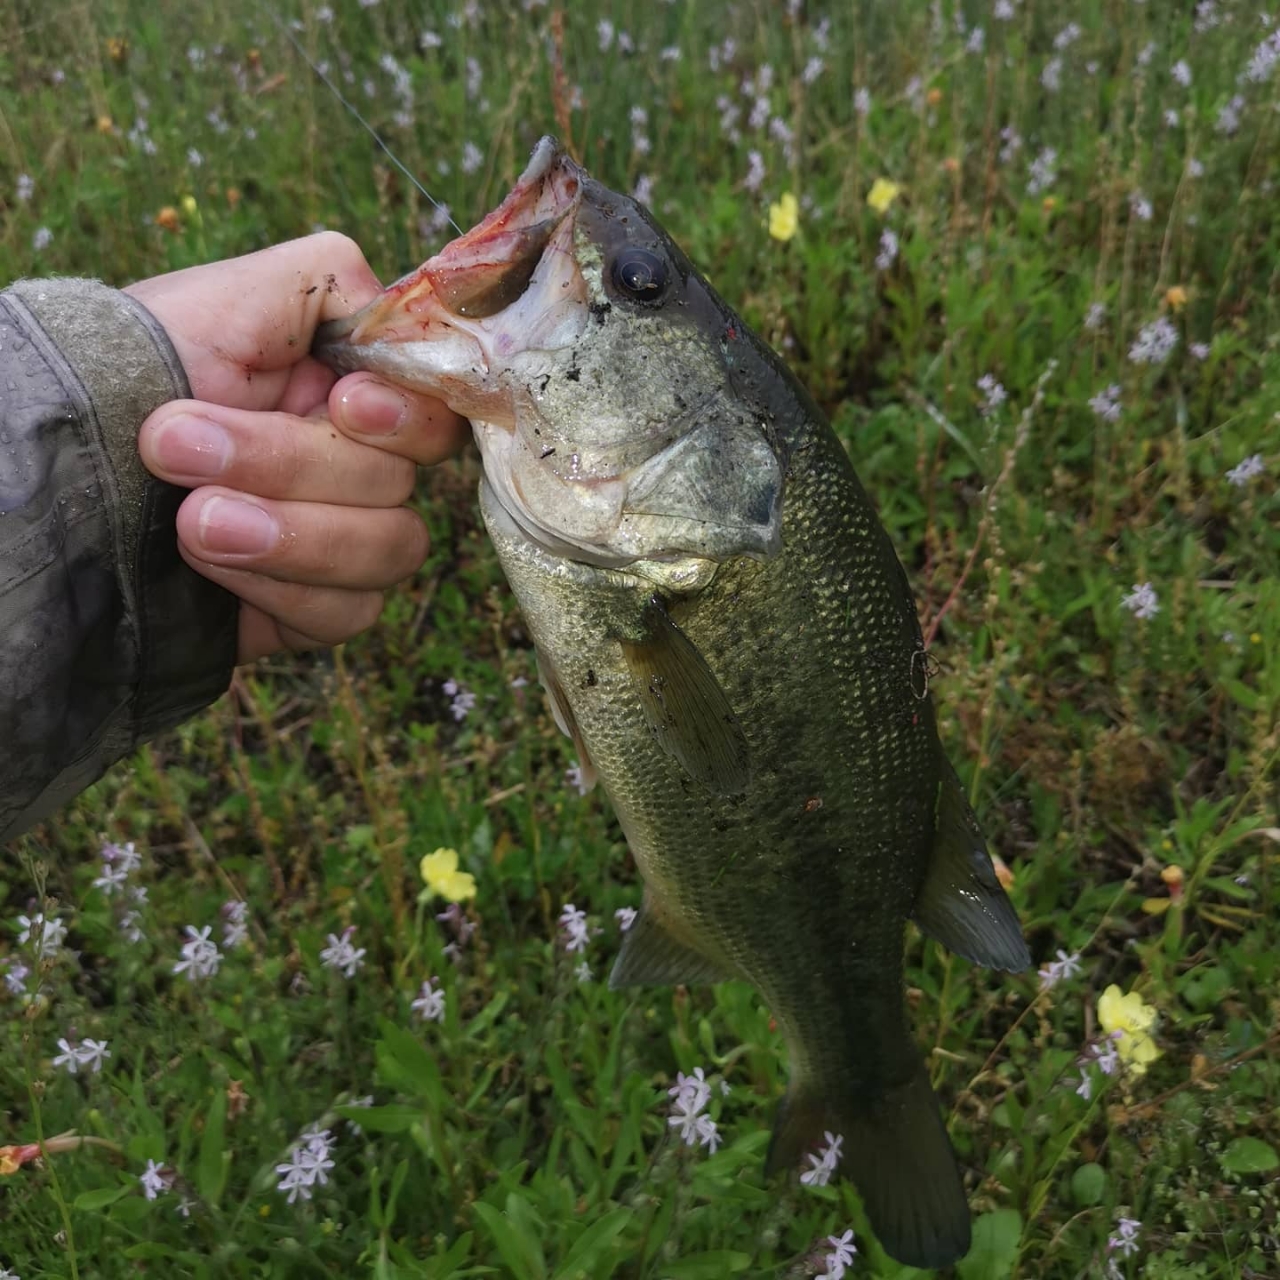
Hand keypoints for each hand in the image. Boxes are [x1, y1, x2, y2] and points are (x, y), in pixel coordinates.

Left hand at [128, 233, 467, 661]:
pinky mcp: (314, 607)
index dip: (404, 416)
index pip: (434, 412)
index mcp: (349, 392)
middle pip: (401, 483)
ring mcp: (342, 541)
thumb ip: (328, 281)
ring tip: (190, 521)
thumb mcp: (226, 300)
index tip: (342, 405)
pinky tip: (209, 568)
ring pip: (388, 550)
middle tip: (175, 441)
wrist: (52, 477)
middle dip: (289, 463)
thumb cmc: (130, 371)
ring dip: (290, 534)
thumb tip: (400, 316)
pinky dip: (282, 590)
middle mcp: (358, 466)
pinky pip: (348, 612)